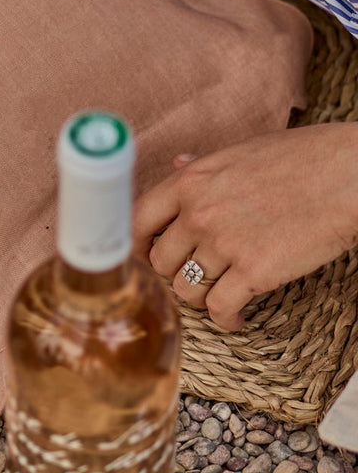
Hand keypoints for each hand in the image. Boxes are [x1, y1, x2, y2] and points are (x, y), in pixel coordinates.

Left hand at [133, 124, 357, 330]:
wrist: (348, 175)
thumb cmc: (302, 158)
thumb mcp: (241, 153)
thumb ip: (203, 166)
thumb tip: (177, 164)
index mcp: (190, 181)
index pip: (137, 221)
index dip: (137, 245)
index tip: (148, 256)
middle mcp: (199, 213)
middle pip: (161, 262)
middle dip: (175, 273)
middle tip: (195, 277)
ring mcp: (224, 244)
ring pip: (186, 290)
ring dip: (199, 298)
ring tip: (218, 296)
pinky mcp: (254, 272)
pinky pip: (219, 308)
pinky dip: (226, 319)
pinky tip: (237, 317)